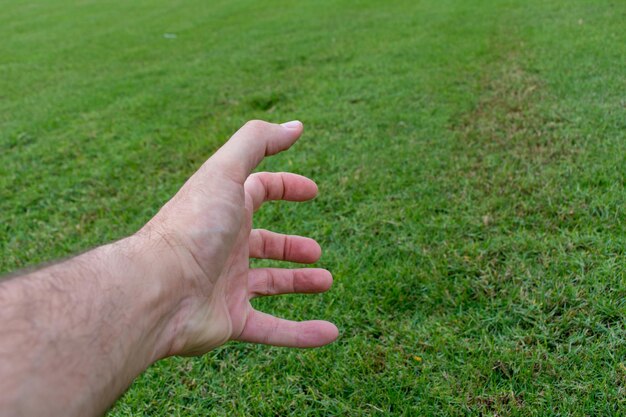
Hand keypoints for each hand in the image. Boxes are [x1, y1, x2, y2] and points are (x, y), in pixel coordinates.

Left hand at [141, 120, 337, 356]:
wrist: (158, 290)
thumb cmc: (193, 227)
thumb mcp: (226, 173)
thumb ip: (258, 142)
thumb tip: (296, 125)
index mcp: (225, 209)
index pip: (258, 191)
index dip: (286, 187)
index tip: (313, 192)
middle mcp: (225, 246)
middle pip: (264, 243)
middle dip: (291, 246)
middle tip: (316, 252)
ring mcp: (227, 285)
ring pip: (269, 285)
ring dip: (299, 283)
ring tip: (325, 281)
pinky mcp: (230, 321)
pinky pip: (272, 329)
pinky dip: (301, 333)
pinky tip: (329, 333)